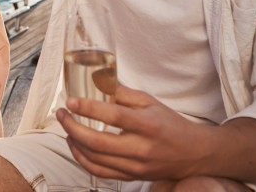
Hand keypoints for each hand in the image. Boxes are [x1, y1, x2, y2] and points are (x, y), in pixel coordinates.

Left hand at [56, 84, 210, 181]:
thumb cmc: (169, 124)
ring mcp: (135, 166)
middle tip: (62, 113)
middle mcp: (141, 148)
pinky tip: (75, 145)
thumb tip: (97, 78)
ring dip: (74, 141)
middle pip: (98, 142)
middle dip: (72, 126)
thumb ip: (122, 93)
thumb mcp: (150, 102)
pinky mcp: (131, 177)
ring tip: (66, 126)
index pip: (114, 116)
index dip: (89, 108)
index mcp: (147, 125)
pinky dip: (82, 159)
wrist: (193, 154)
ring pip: (95, 158)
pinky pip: (99, 172)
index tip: (71, 101)